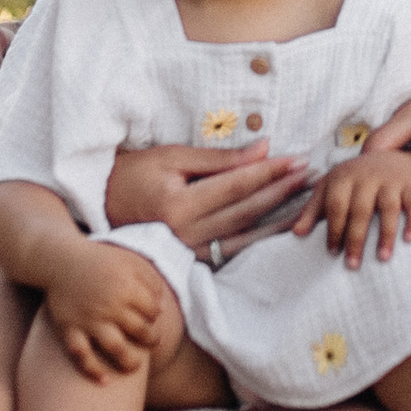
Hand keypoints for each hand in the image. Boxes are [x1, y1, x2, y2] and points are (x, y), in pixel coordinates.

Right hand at [41, 240, 175, 382]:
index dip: (154, 317)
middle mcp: (109, 305)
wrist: (60, 261)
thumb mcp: (128, 260)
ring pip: (116, 349)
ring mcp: (89, 319)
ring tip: (134, 366)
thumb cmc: (99, 262)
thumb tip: (160, 307)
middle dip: (151, 340)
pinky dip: (92, 371)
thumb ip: (149, 279)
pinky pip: (81, 355)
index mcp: (126, 287)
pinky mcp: (69, 329)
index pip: (152, 312)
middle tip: (150, 342)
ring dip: (130, 362)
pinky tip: (105, 381)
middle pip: (140, 332)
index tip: (149, 317)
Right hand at [104, 141, 309, 249]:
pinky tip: (282, 228)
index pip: (237, 186)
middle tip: (311, 174)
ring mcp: (188, 252)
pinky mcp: (191, 261)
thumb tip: (263, 148)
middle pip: (246, 211)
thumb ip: (219, 159)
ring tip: (308, 200)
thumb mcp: (172, 158)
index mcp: (178, 205)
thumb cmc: (133, 174)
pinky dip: (260, 239)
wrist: (99, 208)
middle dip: (282, 191)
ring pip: (246, 236)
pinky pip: (233, 251)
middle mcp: (185, 234)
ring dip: (280, 217)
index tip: (297, 159)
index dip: (270, 171)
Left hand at [296, 148, 410, 267]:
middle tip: (352, 264)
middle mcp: (367, 176)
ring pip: (389, 207)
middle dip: (356, 238)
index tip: (332, 251)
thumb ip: (313, 209)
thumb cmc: (355, 181)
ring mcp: (391, 181)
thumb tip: (297, 233)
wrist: (392, 159)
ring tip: (382, 258)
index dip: (334, 228)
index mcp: (344, 176)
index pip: (336, 204)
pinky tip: (409, 240)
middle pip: (360, 209)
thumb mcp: (331, 187)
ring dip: (386, 234)